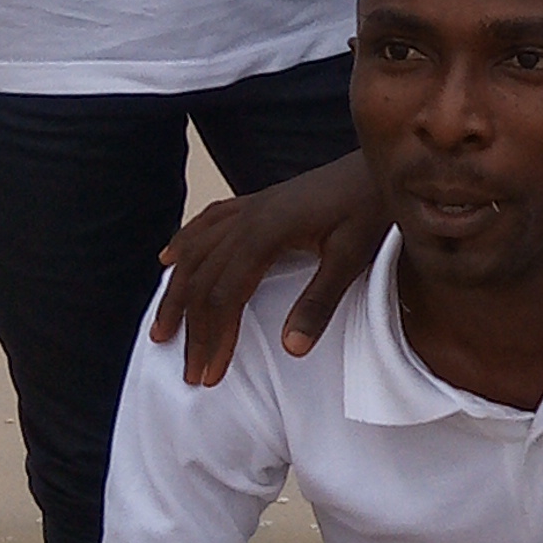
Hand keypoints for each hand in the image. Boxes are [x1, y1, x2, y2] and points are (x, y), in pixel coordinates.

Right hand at [151, 160, 388, 382]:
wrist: (381, 166)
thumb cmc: (370, 210)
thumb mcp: (352, 258)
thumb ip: (320, 302)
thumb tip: (291, 349)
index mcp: (266, 232)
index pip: (225, 294)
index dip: (214, 337)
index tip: (210, 375)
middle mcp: (248, 217)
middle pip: (202, 278)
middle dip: (191, 328)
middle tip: (188, 371)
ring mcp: (251, 207)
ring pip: (196, 251)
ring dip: (176, 292)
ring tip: (161, 328)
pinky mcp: (259, 203)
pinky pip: (209, 222)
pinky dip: (185, 242)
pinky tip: (169, 259)